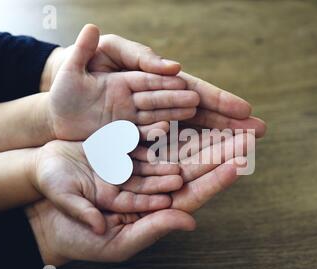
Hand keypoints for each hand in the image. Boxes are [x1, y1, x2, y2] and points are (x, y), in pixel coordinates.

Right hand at [26, 136, 247, 265]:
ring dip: (204, 133)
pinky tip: (190, 110)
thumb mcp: (113, 240)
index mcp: (156, 211)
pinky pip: (153, 136)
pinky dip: (172, 123)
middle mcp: (154, 189)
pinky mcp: (126, 152)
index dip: (217, 179)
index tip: (240, 164)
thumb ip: (151, 229)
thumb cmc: (76, 235)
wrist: (42, 210)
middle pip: (195, 167)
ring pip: (179, 148)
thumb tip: (190, 221)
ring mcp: (141, 168)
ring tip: (228, 120)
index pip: (195, 194)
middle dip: (222, 151)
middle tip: (249, 135)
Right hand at [30, 140, 182, 234]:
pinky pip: (133, 141)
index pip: (141, 205)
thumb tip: (100, 228)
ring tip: (177, 148)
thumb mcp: (69, 209)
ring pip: (144, 160)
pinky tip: (161, 128)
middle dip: (165, 176)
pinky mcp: (115, 147)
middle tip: (181, 172)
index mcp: (117, 205)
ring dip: (160, 155)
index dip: (156, 200)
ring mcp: (120, 165)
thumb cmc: (51, 195)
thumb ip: (86, 216)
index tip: (172, 195)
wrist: (36, 169)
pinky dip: (145, 135)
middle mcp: (123, 185)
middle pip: (148, 182)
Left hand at [42, 25, 265, 137]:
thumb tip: (174, 66)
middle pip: (202, 116)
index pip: (195, 91)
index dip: (220, 101)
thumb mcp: (107, 53)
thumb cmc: (77, 72)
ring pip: (191, 136)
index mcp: (156, 82)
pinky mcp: (139, 147)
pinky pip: (170, 154)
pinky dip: (190, 158)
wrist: (56, 102)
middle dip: (230, 124)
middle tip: (261, 131)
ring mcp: (152, 128)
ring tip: (244, 151)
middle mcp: (160, 106)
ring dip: (217, 143)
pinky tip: (209, 166)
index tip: (245, 109)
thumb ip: (138, 57)